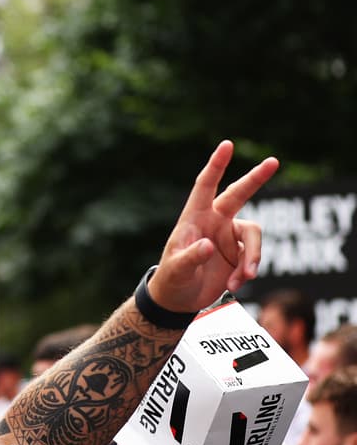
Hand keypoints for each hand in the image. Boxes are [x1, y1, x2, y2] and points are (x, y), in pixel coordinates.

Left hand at [149, 140, 278, 311]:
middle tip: (274, 161)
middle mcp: (214, 221)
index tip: (226, 145)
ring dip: (252, 258)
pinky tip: (234, 286)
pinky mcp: (240, 253)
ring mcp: (229, 236)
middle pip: (239, 195)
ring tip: (243, 279)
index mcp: (194, 217)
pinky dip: (247, 272)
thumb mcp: (176, 270)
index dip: (216, 166)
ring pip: (254, 235)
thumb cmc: (171, 279)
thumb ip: (190, 257)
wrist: (179, 299)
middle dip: (256, 178)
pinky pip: (253, 257)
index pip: (205, 186)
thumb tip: (207, 245)